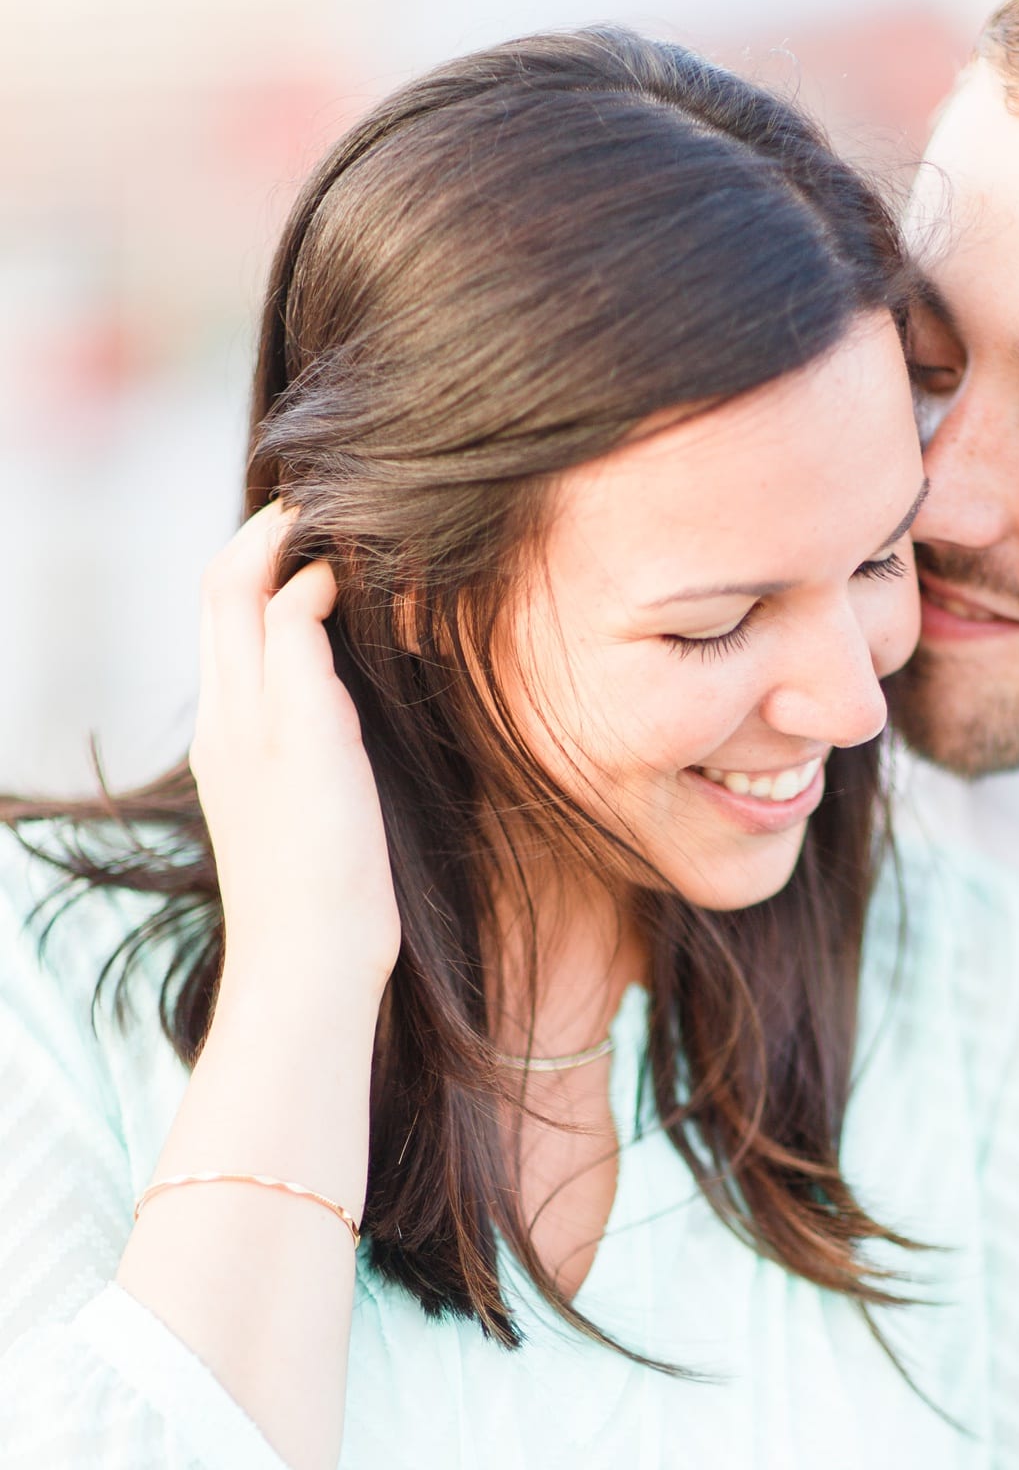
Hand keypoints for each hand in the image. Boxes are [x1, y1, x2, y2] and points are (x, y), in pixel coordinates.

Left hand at [194, 504, 400, 997]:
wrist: (311, 964)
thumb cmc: (321, 860)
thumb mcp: (316, 738)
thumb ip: (301, 649)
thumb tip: (304, 579)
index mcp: (233, 703)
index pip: (232, 583)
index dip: (272, 533)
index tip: (330, 505)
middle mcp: (227, 722)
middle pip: (229, 608)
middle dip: (269, 553)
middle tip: (332, 522)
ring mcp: (246, 758)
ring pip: (249, 649)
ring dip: (282, 599)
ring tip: (339, 574)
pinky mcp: (273, 789)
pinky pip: (271, 692)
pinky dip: (297, 650)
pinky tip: (340, 662)